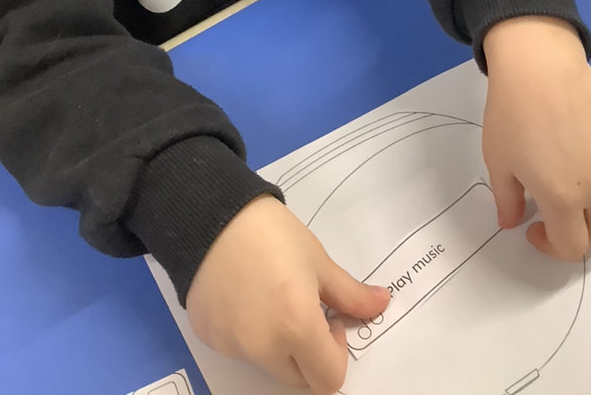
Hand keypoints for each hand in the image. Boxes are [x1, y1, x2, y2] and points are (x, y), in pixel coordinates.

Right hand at [186, 196, 389, 392]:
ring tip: (268, 292)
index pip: (329, 380)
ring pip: (266, 361)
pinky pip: (237, 347)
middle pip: (297, 377)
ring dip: (277, 341)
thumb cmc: (271, 233)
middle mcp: (262, 349)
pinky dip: (246, 331)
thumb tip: (382, 304)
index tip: (329, 319)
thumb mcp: (317, 260)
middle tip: (303, 306)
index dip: (336, 353)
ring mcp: (231, 346)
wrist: (211, 214)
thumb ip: (351, 294)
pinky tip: (242, 292)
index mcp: (296, 329)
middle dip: (309, 352)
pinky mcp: (208, 336)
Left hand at [482, 16, 590, 260]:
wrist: (537, 64)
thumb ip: (507, 200)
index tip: (534, 227)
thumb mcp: (498, 161)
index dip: (551, 247)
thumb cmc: (510, 113)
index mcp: (564, 197)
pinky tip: (581, 147)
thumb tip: (512, 222)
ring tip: (573, 183)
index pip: (573, 247)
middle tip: (554, 212)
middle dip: (577, 232)